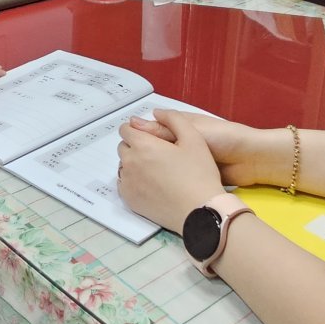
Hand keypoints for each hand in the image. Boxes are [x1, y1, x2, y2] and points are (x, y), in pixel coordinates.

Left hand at [117, 109, 224, 234]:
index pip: (126, 129)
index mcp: (143, 145)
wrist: (200, 211)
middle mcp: (130, 163)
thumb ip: (174, 119)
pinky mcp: (130, 200)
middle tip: (157, 154)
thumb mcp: (194, 139)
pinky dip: (132, 181)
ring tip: (155, 170)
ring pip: (123, 166)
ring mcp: (128, 183)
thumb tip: (156, 112)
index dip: (137, 130)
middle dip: (135, 146)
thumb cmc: (199, 174)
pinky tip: (150, 185)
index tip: (150, 137)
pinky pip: (124, 184)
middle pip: (124, 147)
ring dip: (133, 164)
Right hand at [124, 111, 265, 186]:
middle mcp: (180, 143)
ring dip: (153, 170)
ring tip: (135, 176)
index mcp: (180, 127)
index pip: (152, 129)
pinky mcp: (192, 176)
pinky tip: (151, 186)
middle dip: (144, 155)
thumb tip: (133, 123)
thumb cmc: (222, 138)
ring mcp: (186, 161)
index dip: (138, 136)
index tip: (123, 145)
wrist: (250, 160)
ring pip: (163, 165)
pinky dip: (164, 180)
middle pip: (155, 148)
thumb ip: (163, 130)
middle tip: (127, 165)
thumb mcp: (191, 131)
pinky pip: (174, 177)